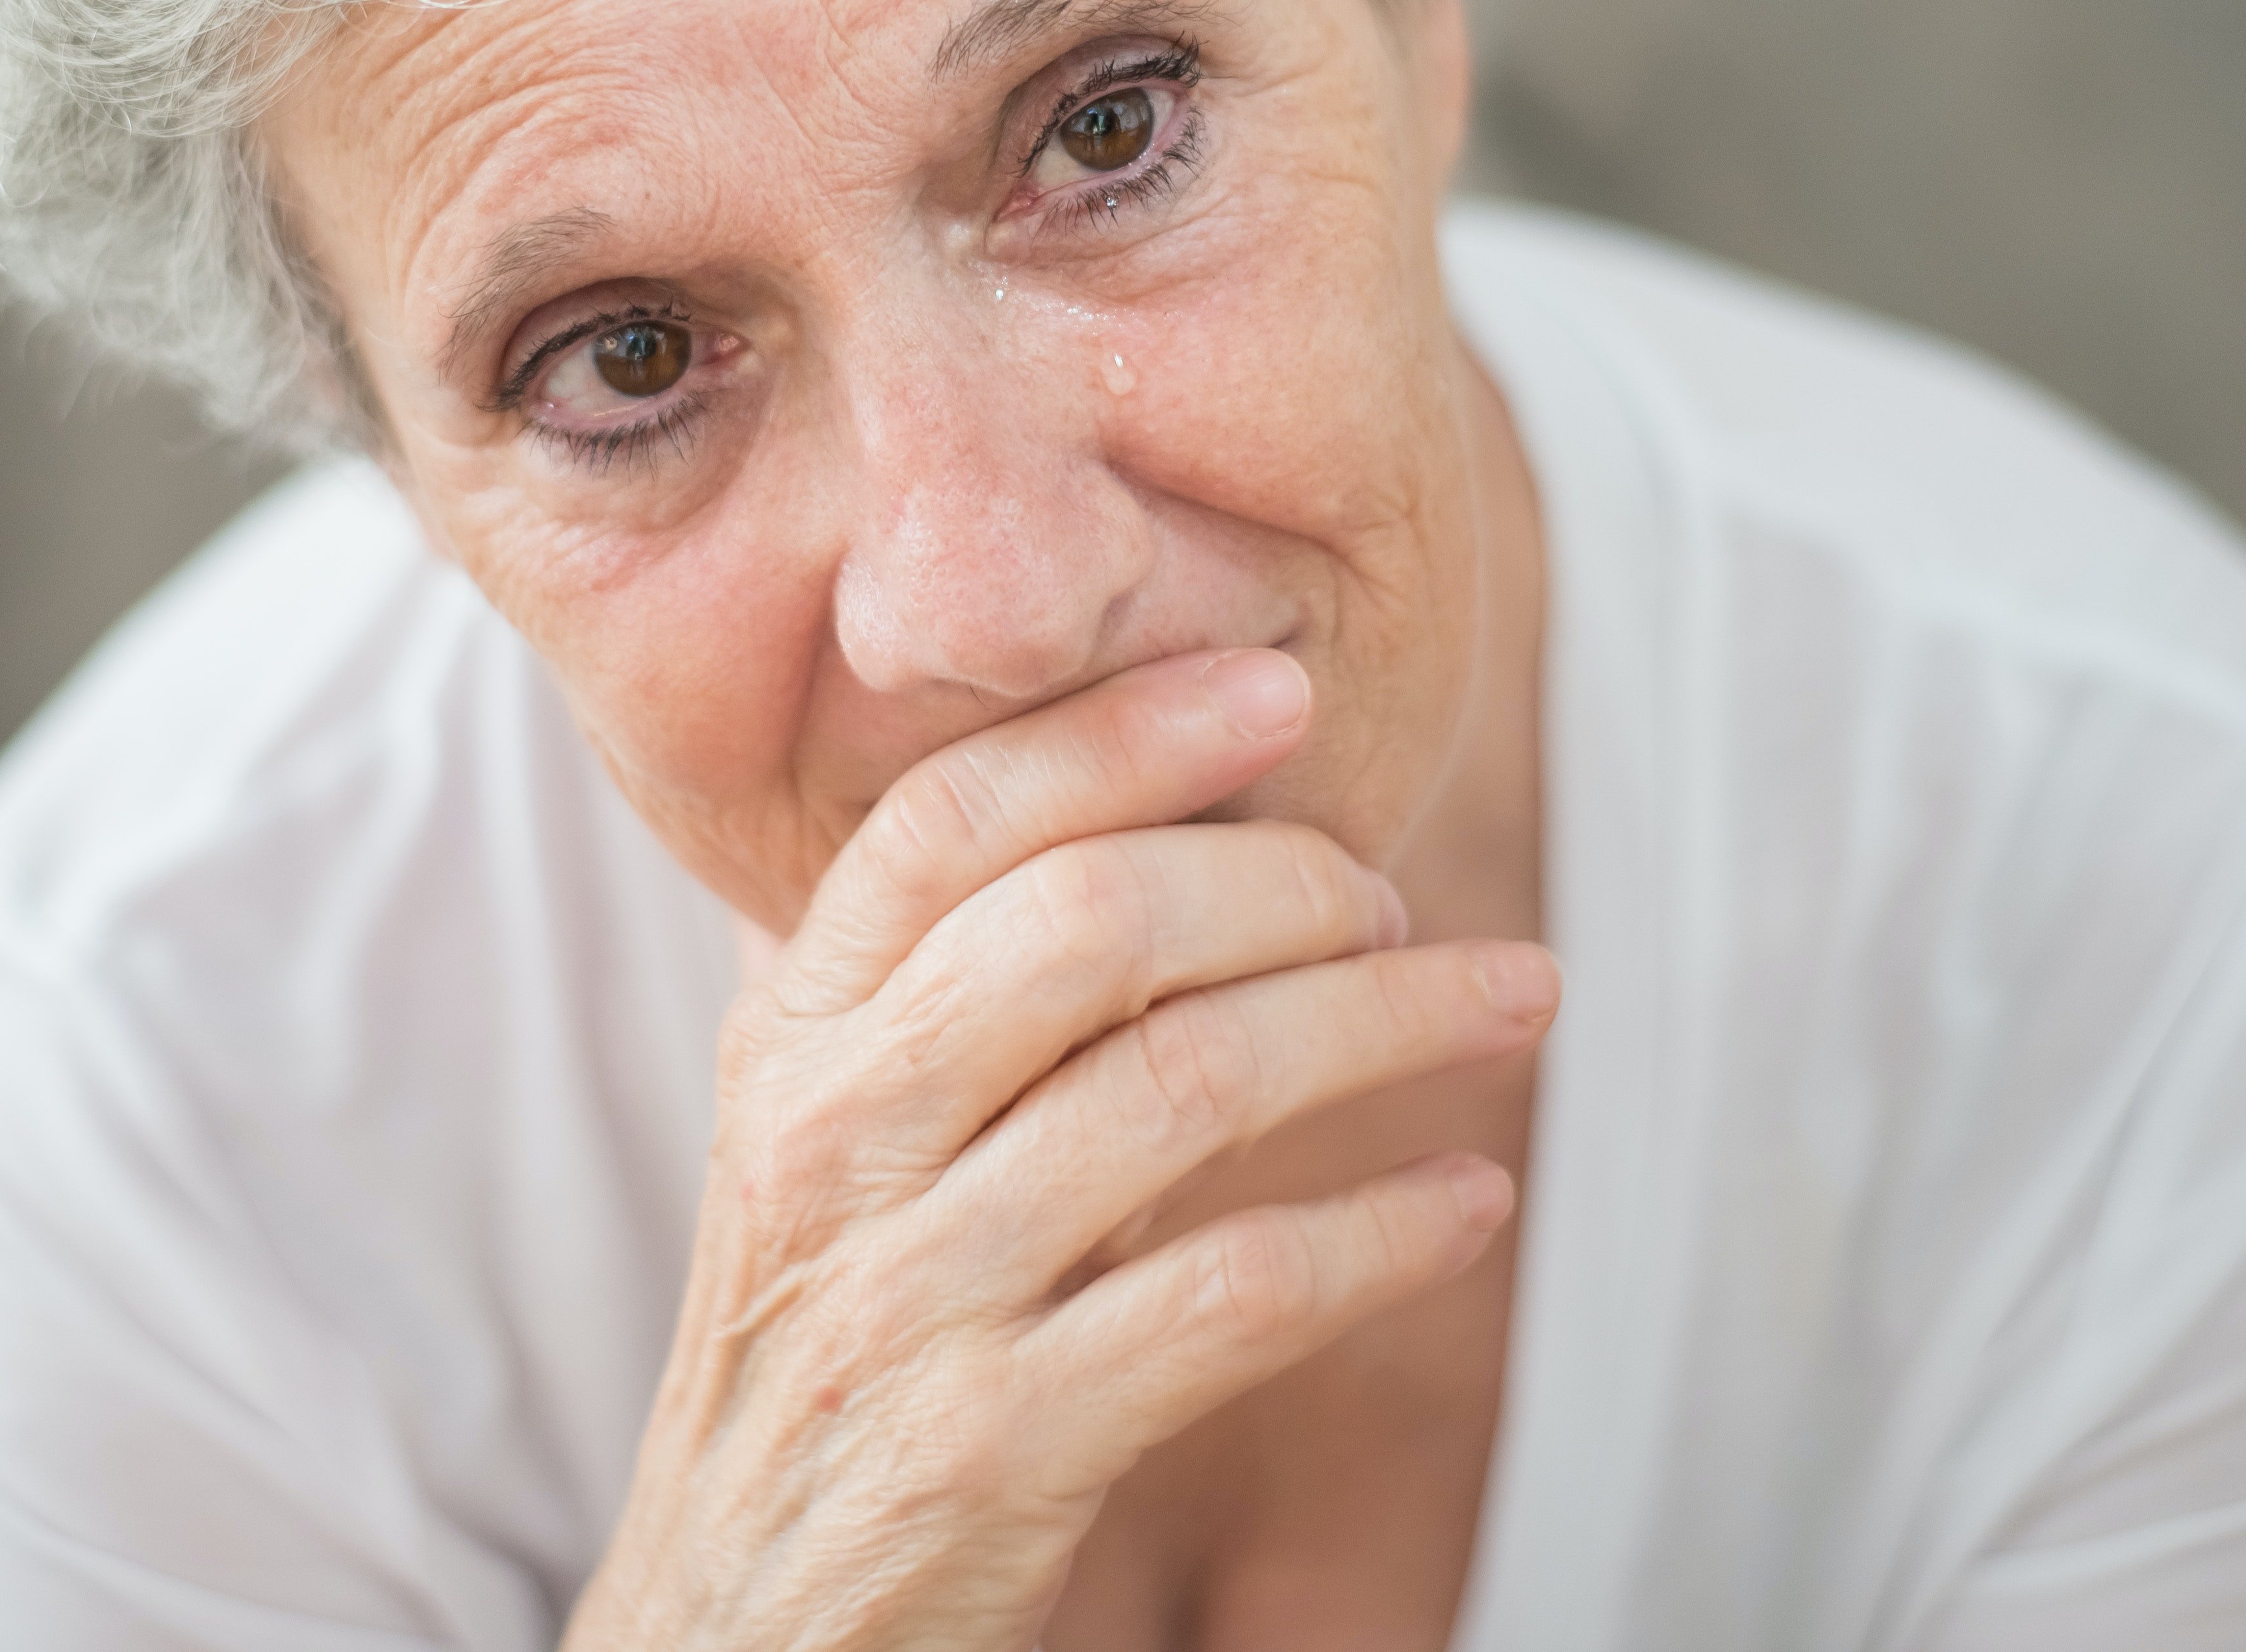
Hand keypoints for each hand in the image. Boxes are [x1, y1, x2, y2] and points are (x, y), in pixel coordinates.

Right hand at [564, 648, 1558, 1651]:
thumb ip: (933, 997)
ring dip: (1383, 1027)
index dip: (1124, 734)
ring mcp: (911, 1296)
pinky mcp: (996, 1446)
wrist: (736, 1636)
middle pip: (1085, 927)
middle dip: (1283, 880)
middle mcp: (832, 1141)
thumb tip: (1108, 808)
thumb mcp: (830, 1152)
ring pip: (1184, 1089)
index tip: (1284, 688)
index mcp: (792, 1042)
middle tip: (1396, 896)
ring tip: (1510, 996)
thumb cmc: (822, 1357)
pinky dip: (1380, 1234)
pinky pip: (1230, 1298)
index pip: (947, 822)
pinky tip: (1471, 1202)